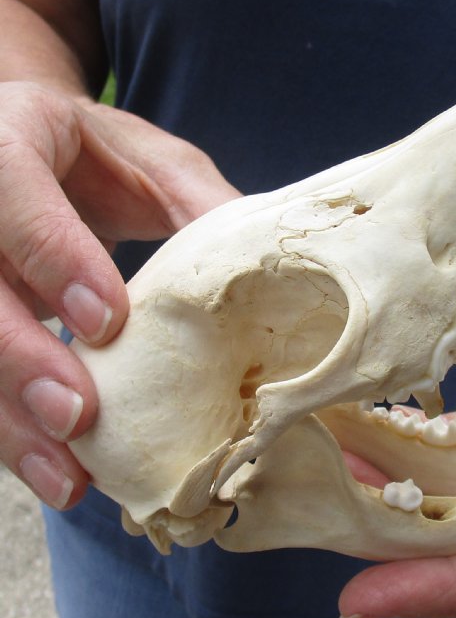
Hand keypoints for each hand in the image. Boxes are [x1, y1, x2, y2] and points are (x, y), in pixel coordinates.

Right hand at [0, 81, 238, 508]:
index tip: (107, 323)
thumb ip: (201, 206)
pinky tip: (57, 470)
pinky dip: (15, 429)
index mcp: (12, 137)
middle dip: (19, 357)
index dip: (54, 258)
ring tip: (66, 480)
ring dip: (11, 420)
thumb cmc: (106, 156)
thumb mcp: (160, 164)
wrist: (45, 151)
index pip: (12, 193)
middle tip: (77, 419)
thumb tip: (267, 275)